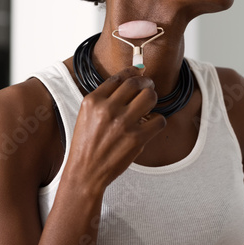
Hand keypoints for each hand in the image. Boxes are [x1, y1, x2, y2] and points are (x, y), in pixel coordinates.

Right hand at [65, 66, 165, 190]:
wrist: (85, 172)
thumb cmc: (86, 145)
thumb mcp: (87, 115)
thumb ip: (104, 98)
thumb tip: (129, 81)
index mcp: (93, 101)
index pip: (119, 77)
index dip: (133, 72)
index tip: (139, 72)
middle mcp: (108, 109)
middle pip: (136, 83)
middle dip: (146, 82)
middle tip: (149, 86)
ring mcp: (123, 123)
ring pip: (150, 97)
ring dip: (153, 98)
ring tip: (149, 105)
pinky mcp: (137, 138)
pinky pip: (159, 120)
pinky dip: (158, 120)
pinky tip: (151, 124)